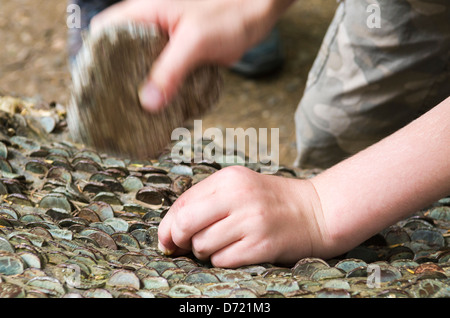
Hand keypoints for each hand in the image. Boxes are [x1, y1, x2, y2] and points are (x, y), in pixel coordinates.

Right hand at [91, 0, 292, 111]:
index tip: (94, 86)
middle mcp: (150, 28)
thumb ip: (171, 70)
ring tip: (135, 115)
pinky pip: (165, 75)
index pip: (104, 32)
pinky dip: (163, 90)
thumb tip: (148, 102)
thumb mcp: (194, 41)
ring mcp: (166, 44)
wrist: (257, 14)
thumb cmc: (227, 13)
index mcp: (143, 14)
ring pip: (144, 68)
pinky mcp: (182, 57)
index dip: (94, 57)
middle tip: (115, 108)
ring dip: (142, 89)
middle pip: (121, 55)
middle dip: (118, 81)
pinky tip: (162, 108)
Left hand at [157, 166, 327, 267]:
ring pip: (202, 246)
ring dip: (205, 252)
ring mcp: (251, 221)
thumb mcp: (239, 187)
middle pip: (185, 224)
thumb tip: (169, 231)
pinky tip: (236, 251)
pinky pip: (223, 260)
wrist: (316, 211)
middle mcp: (238, 196)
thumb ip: (205, 201)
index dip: (167, 226)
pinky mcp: (262, 244)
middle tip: (186, 246)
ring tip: (222, 244)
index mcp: (228, 178)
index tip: (168, 239)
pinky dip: (222, 260)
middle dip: (178, 240)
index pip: (182, 203)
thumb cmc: (270, 201)